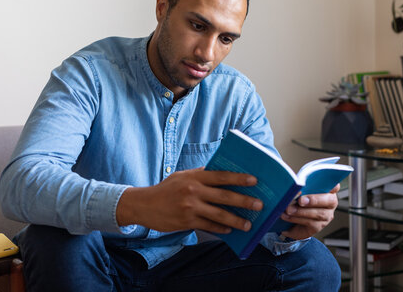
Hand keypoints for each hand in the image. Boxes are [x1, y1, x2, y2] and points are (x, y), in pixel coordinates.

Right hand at [116, 167, 263, 233]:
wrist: (144, 204)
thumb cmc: (165, 189)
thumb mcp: (182, 176)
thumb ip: (200, 175)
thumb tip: (221, 173)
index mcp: (194, 176)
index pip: (221, 176)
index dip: (239, 178)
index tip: (254, 181)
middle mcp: (193, 190)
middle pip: (224, 196)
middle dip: (244, 201)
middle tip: (259, 205)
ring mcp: (190, 207)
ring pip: (219, 215)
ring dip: (236, 220)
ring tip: (248, 224)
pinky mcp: (187, 221)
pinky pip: (208, 226)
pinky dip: (220, 229)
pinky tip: (229, 230)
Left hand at [279, 184, 339, 239]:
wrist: (290, 219)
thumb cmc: (296, 200)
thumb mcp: (298, 191)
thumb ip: (300, 188)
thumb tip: (296, 190)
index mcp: (327, 189)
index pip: (334, 186)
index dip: (333, 185)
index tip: (328, 184)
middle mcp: (330, 202)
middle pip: (329, 200)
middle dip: (314, 200)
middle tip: (300, 201)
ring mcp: (326, 215)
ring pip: (319, 214)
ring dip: (302, 211)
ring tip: (289, 209)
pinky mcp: (319, 226)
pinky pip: (310, 223)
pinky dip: (297, 219)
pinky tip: (288, 216)